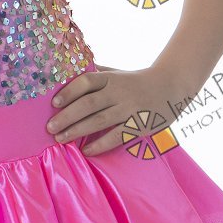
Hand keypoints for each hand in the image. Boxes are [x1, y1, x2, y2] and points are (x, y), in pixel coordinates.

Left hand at [46, 63, 183, 156]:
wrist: (172, 85)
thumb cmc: (137, 81)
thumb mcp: (117, 73)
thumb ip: (96, 74)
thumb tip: (67, 72)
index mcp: (111, 78)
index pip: (86, 82)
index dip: (69, 92)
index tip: (54, 103)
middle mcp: (119, 92)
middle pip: (88, 104)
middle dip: (67, 116)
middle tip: (50, 127)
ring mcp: (129, 108)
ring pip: (99, 121)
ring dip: (77, 131)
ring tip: (60, 139)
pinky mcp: (140, 124)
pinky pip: (117, 136)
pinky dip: (100, 144)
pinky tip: (86, 150)